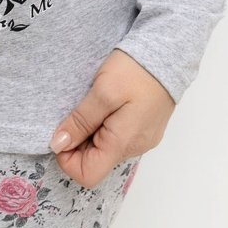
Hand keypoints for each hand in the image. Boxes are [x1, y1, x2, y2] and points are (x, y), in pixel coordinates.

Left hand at [48, 48, 175, 188]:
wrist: (169, 51)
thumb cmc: (135, 71)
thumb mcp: (102, 92)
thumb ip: (80, 121)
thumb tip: (58, 145)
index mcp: (122, 144)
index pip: (88, 175)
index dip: (68, 158)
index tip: (62, 132)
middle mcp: (135, 148)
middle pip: (96, 161)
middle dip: (79, 141)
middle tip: (78, 110)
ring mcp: (143, 138)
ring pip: (107, 148)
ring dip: (92, 131)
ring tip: (94, 103)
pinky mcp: (146, 127)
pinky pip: (119, 137)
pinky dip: (105, 125)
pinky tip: (107, 103)